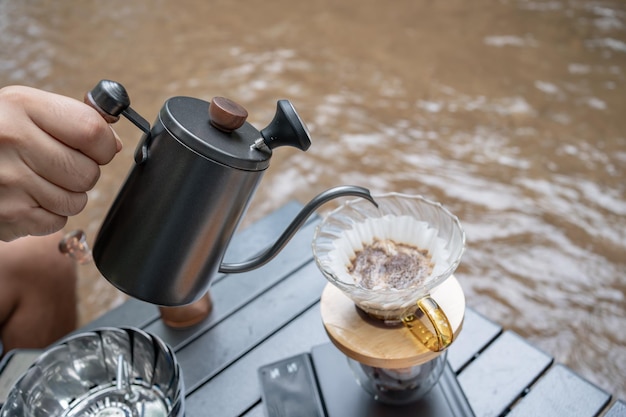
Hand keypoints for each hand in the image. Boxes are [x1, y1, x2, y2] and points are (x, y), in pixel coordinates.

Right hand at [0, 86, 122, 240]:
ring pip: (76, 201)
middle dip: (83, 172)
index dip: (104, 145)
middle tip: (59, 165)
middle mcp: (11, 140)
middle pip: (88, 172)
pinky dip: (47, 214)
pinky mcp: (6, 214)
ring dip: (67, 195)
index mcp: (21, 106)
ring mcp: (7, 181)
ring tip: (39, 180)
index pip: (92, 131)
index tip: (97, 148)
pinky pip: (56, 221)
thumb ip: (73, 119)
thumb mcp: (25, 109)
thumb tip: (113, 144)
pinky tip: (25, 197)